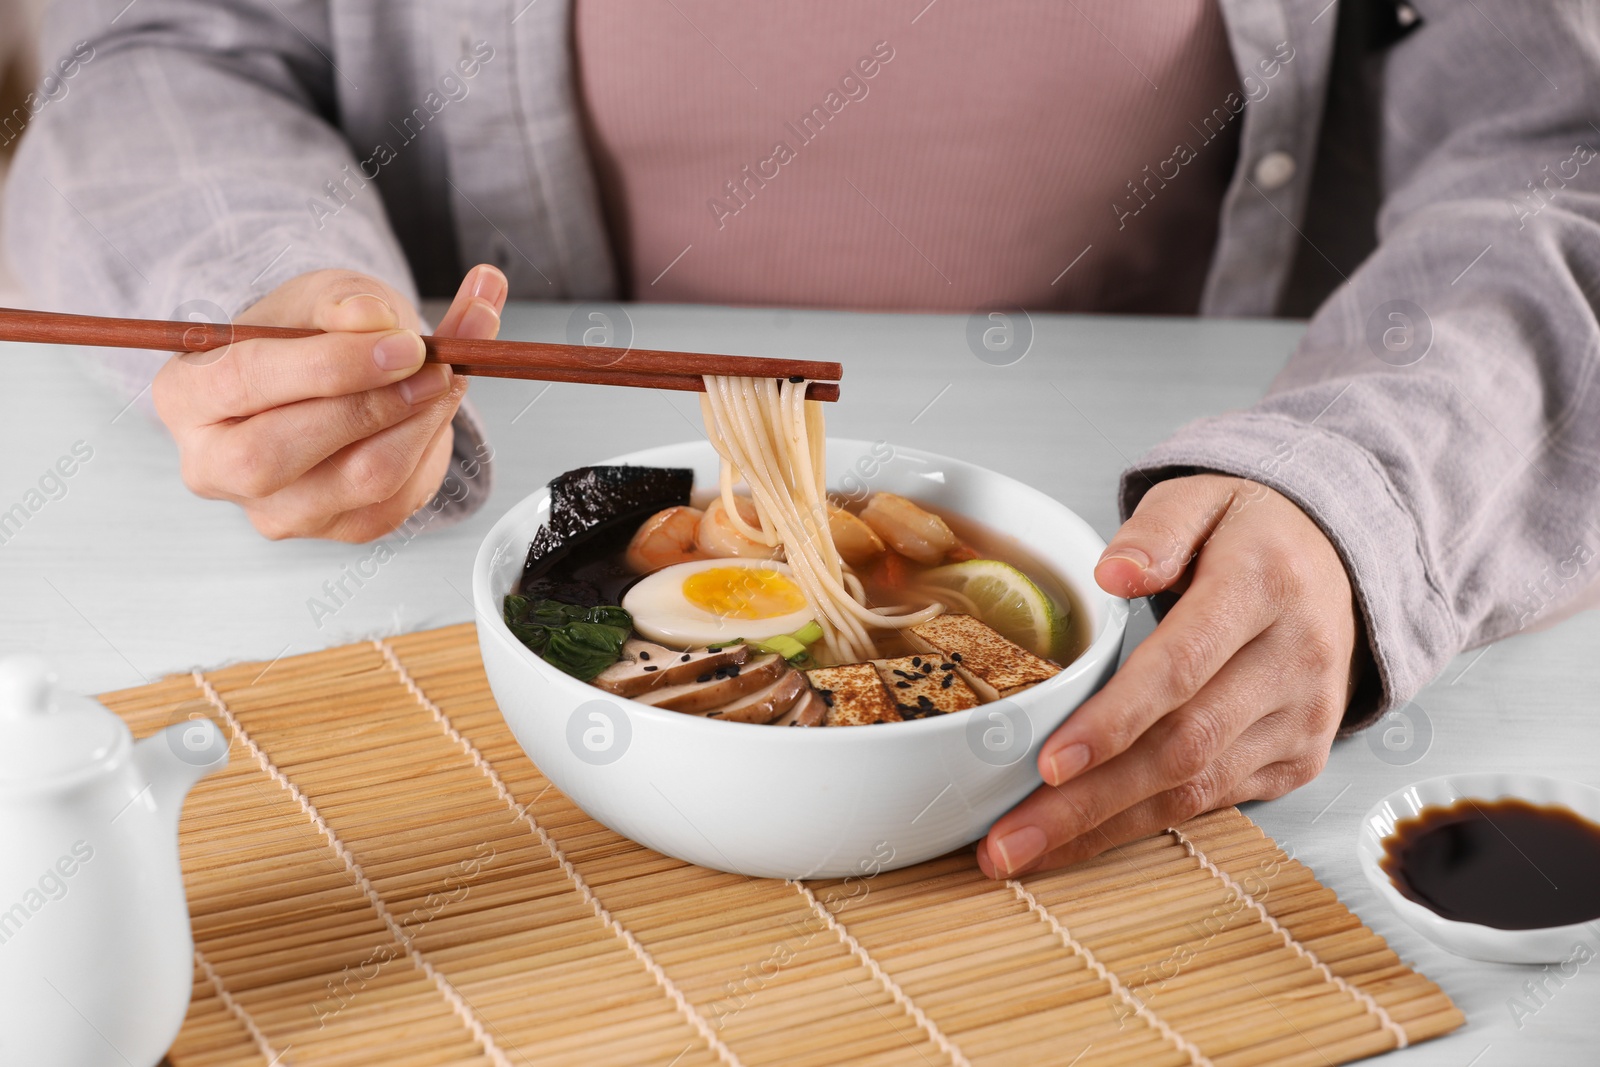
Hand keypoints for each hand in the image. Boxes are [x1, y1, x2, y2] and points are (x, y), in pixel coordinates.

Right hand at [153, 264, 506, 540]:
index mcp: (185, 395)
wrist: (332, 379)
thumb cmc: (309, 336)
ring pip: (358, 480)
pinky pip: (398, 498)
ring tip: (444, 376)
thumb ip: (341, 302)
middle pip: (279, 453)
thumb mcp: (318, 298)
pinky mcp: (337, 530)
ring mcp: (274, 510)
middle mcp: (214, 465)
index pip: (244, 381)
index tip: (402, 344)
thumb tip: (369, 317)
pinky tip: (436, 410)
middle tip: (431, 366)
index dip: (330, 364)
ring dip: (419, 423)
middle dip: (371, 405)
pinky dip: (431, 448)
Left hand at [976, 474, 1362, 878]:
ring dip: (1102, 830)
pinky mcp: (1299, 759)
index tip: (1050, 763)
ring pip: (1195, 791)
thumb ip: (1156, 529)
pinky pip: (1213, 803)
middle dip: (1087, 803)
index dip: (1114, 721)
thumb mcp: (1202, 498)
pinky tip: (1079, 840)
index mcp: (1264, 587)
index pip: (1181, 666)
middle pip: (1182, 747)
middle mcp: (1294, 661)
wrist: (1339, 563)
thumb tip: (1110, 575)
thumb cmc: (1248, 534)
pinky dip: (1140, 825)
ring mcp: (1303, 719)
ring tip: (1020, 852)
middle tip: (1005, 841)